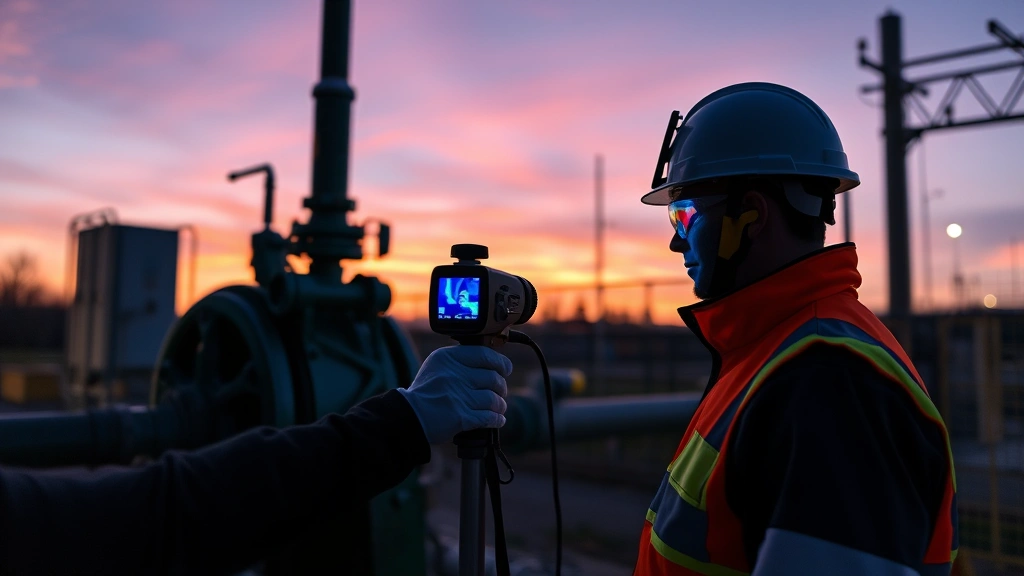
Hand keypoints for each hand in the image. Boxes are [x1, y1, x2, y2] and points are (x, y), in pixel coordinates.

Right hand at [398, 345, 512, 444]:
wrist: (408, 416)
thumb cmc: (424, 392)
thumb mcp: (436, 366)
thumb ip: (459, 362)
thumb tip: (489, 364)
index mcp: (449, 358)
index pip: (484, 355)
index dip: (501, 363)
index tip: (505, 369)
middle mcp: (455, 375)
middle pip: (493, 378)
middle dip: (501, 387)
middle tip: (500, 392)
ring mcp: (459, 396)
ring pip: (493, 399)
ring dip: (500, 405)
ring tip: (499, 408)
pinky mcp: (461, 417)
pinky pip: (488, 417)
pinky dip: (497, 420)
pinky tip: (498, 420)